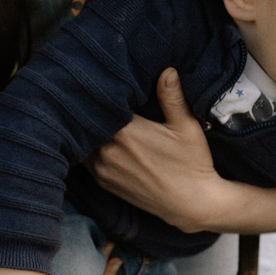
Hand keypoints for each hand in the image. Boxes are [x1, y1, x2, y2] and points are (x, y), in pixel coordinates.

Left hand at [86, 69, 275, 233]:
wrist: (190, 204)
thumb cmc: (192, 163)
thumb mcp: (186, 126)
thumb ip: (172, 97)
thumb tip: (167, 70)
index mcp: (125, 132)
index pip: (101, 105)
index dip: (100, 93)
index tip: (103, 83)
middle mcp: (108, 151)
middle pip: (88, 123)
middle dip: (92, 111)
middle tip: (93, 97)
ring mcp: (103, 169)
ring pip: (84, 141)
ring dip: (89, 131)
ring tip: (96, 118)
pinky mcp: (103, 182)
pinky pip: (86, 159)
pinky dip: (90, 148)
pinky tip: (99, 140)